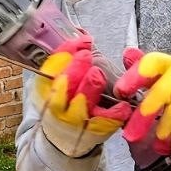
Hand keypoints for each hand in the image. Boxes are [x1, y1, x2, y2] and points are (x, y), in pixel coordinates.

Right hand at [33, 35, 132, 156]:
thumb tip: (82, 31)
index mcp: (47, 89)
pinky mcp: (93, 133)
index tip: (80, 41)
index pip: (50, 69)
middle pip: (62, 87)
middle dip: (74, 71)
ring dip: (88, 89)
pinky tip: (123, 106)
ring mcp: (74, 121)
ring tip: (98, 74)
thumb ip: (72, 58)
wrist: (66, 139)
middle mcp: (57, 105)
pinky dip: (114, 114)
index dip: (63, 55)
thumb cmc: (69, 102)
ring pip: (80, 106)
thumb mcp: (65, 80)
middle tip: (86, 56)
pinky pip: (103, 123)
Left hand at [114, 52, 170, 148]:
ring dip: (162, 134)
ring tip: (159, 144)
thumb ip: (153, 70)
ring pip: (170, 117)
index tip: (120, 93)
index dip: (131, 78)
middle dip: (141, 119)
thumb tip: (126, 55)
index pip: (149, 64)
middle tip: (130, 136)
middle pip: (156, 97)